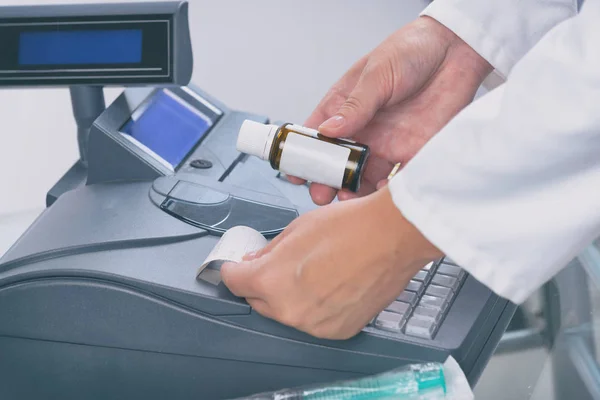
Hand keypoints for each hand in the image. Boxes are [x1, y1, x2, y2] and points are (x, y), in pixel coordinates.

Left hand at [221, 187, 441, 339]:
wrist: (394, 236)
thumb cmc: (350, 226)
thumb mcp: (298, 228)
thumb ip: (269, 251)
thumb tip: (254, 262)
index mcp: (271, 282)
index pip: (234, 282)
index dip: (233, 270)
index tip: (237, 267)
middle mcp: (289, 310)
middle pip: (259, 301)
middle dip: (261, 284)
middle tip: (276, 266)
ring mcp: (315, 324)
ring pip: (287, 313)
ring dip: (289, 297)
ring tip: (312, 272)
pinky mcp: (338, 330)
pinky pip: (313, 321)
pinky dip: (315, 307)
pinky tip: (330, 285)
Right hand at [288, 16, 491, 204]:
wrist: (456, 51)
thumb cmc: (411, 51)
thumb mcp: (377, 74)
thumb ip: (355, 105)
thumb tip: (329, 130)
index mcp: (345, 108)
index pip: (317, 136)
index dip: (303, 156)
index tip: (295, 173)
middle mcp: (363, 130)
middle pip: (337, 164)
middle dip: (326, 181)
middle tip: (322, 193)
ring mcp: (386, 144)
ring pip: (362, 177)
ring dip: (353, 191)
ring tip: (349, 197)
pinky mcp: (412, 152)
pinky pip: (395, 179)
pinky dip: (385, 191)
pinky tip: (380, 191)